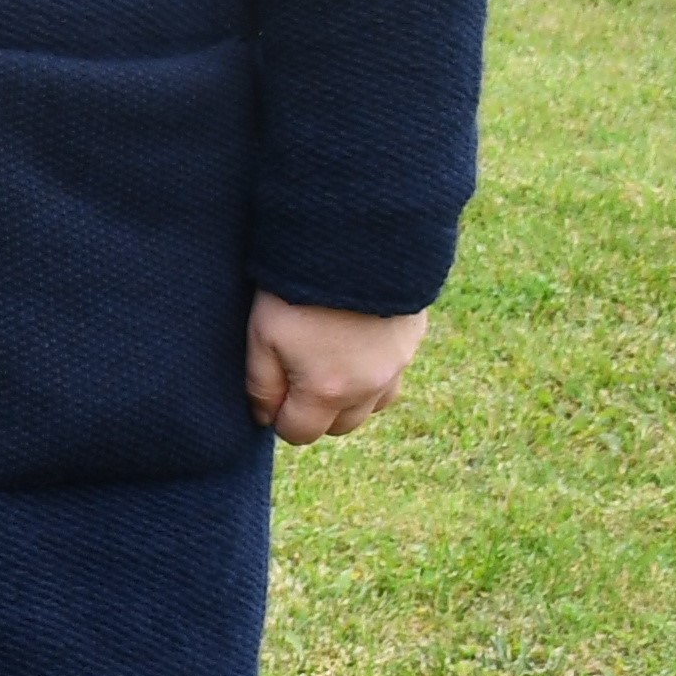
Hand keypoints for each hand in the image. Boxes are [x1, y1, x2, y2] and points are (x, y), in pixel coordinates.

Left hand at [250, 294, 428, 443]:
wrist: (356, 242)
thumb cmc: (298, 290)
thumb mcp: (262, 337)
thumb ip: (262, 385)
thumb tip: (267, 418)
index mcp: (328, 392)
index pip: (300, 433)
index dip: (279, 418)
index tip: (271, 394)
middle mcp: (369, 387)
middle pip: (340, 426)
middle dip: (316, 412)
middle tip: (296, 376)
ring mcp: (397, 365)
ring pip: (373, 405)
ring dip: (350, 396)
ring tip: (328, 362)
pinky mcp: (413, 339)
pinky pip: (394, 374)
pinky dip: (374, 372)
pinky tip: (355, 343)